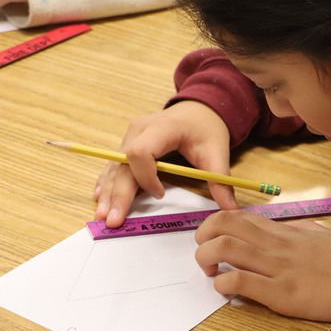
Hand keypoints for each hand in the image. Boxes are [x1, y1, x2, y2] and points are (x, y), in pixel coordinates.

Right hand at [94, 100, 238, 226]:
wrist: (198, 110)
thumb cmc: (205, 129)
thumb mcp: (217, 152)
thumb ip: (221, 180)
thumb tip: (230, 211)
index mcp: (161, 128)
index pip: (141, 152)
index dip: (146, 176)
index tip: (160, 194)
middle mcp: (139, 130)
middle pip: (122, 164)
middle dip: (118, 194)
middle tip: (113, 220)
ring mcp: (130, 136)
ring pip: (115, 167)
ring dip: (108, 192)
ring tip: (102, 215)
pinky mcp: (127, 144)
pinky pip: (114, 165)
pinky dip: (108, 183)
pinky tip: (100, 198)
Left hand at [194, 211, 330, 323]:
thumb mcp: (321, 236)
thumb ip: (298, 233)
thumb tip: (284, 230)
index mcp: (286, 232)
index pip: (240, 216)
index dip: (216, 223)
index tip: (211, 237)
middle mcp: (277, 245)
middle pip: (225, 225)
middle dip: (203, 236)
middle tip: (203, 253)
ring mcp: (278, 268)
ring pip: (226, 248)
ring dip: (207, 258)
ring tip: (210, 271)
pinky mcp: (281, 294)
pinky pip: (241, 282)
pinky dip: (223, 285)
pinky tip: (226, 291)